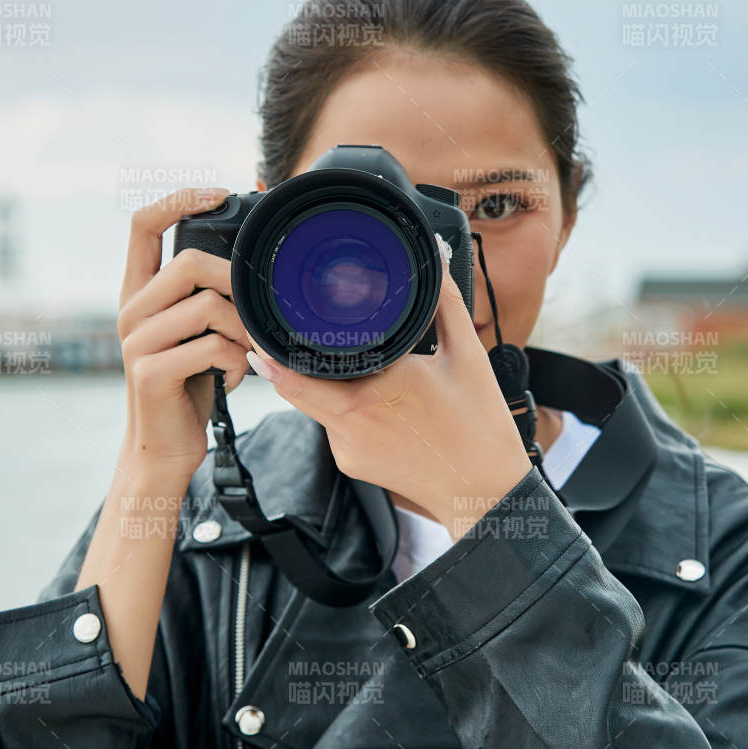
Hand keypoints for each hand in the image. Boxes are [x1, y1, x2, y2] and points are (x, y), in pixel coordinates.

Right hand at [116, 189, 254, 482]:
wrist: (164, 448)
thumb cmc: (189, 386)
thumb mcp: (195, 332)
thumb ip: (207, 296)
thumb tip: (249, 261)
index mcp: (139, 293)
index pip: (142, 225)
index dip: (178, 199)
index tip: (218, 193)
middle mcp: (131, 310)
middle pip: (189, 263)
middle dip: (234, 284)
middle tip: (255, 316)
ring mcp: (136, 342)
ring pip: (208, 306)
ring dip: (242, 330)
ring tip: (246, 354)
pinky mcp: (150, 373)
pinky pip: (212, 348)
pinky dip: (236, 364)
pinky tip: (234, 380)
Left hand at [247, 235, 531, 538]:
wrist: (484, 492)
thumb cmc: (480, 427)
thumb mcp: (467, 354)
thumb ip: (444, 300)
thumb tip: (433, 256)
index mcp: (376, 388)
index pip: (298, 366)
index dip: (274, 344)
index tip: (264, 322)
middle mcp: (350, 421)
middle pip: (290, 384)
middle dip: (283, 358)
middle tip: (279, 332)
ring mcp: (346, 448)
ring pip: (312, 404)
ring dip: (319, 382)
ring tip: (347, 365)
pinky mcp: (349, 464)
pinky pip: (330, 426)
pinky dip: (339, 408)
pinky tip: (371, 402)